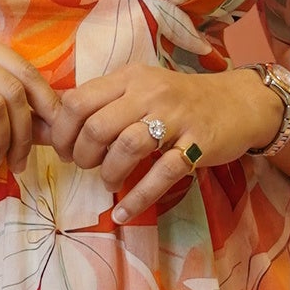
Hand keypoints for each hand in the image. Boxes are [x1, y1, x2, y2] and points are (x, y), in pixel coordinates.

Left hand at [53, 61, 283, 223]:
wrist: (240, 102)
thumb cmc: (179, 101)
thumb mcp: (140, 90)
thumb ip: (101, 105)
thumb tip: (49, 129)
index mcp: (129, 77)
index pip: (78, 101)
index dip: (63, 132)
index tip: (66, 150)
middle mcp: (150, 92)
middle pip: (98, 126)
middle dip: (83, 155)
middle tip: (88, 167)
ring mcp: (176, 118)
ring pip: (128, 146)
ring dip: (109, 172)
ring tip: (109, 181)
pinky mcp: (198, 144)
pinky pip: (162, 174)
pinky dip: (138, 198)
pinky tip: (123, 212)